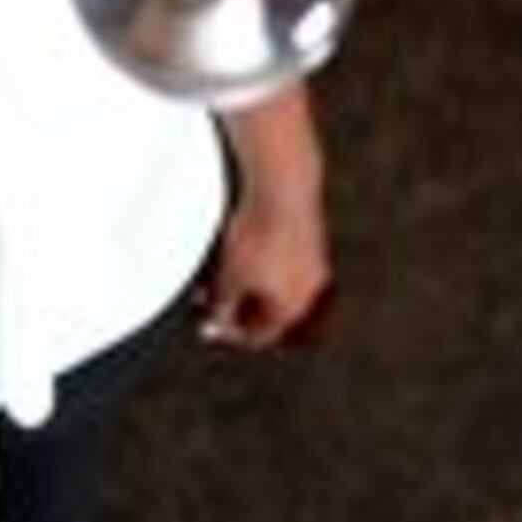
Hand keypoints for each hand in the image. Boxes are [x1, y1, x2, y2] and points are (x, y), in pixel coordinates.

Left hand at [198, 192, 331, 348]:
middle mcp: (311, 291)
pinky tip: (237, 252)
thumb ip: (224, 307)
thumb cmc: (258, 234)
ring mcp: (314, 266)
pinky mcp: (310, 242)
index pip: (261, 335)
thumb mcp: (231, 277)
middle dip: (236, 307)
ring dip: (245, 286)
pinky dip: (259, 266)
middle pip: (269, 311)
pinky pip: (282, 265)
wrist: (283, 186)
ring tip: (216, 275)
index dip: (230, 333)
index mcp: (294, 308)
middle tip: (208, 299)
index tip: (207, 323)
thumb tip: (215, 325)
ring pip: (274, 286)